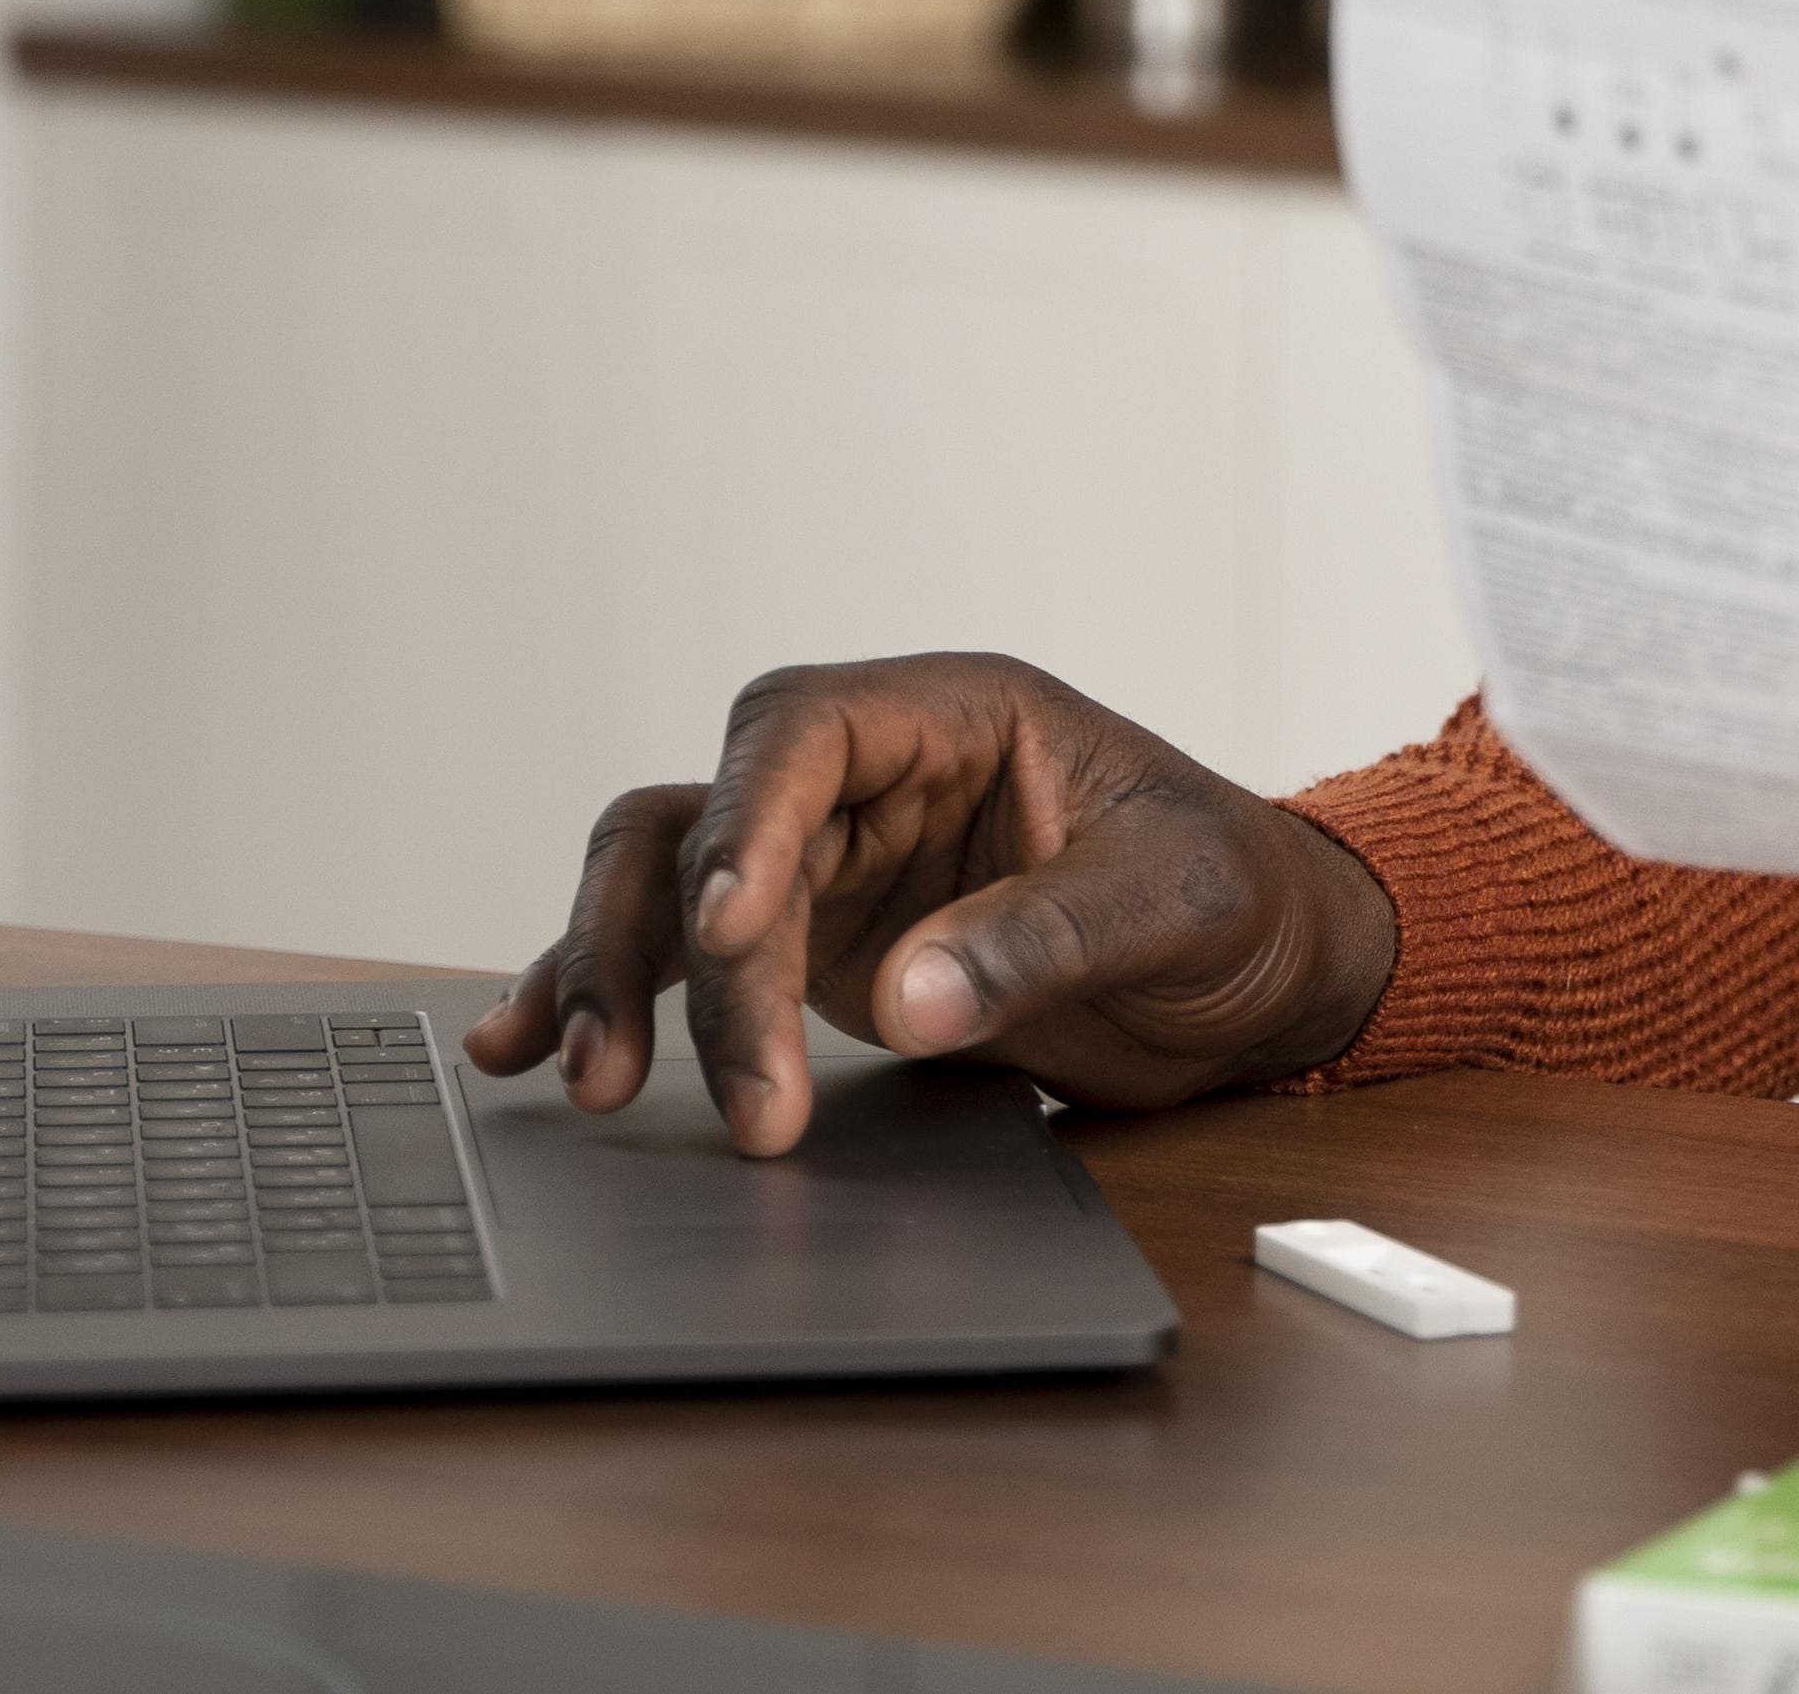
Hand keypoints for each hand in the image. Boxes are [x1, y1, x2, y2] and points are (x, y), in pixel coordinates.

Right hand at [460, 652, 1400, 1155]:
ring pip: (667, 884)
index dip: (746, 816)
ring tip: (589, 1082)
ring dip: (610, 971)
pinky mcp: (817, 950)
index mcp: (956, 716)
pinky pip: (686, 957)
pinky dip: (609, 994)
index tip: (732, 926)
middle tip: (656, 1074)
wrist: (1273, 971)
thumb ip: (1048, 935)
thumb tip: (905, 997)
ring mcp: (832, 865)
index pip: (801, 729)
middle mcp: (872, 778)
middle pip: (704, 817)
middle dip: (664, 939)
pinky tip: (525, 1051)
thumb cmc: (1246, 898)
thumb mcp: (1181, 902)